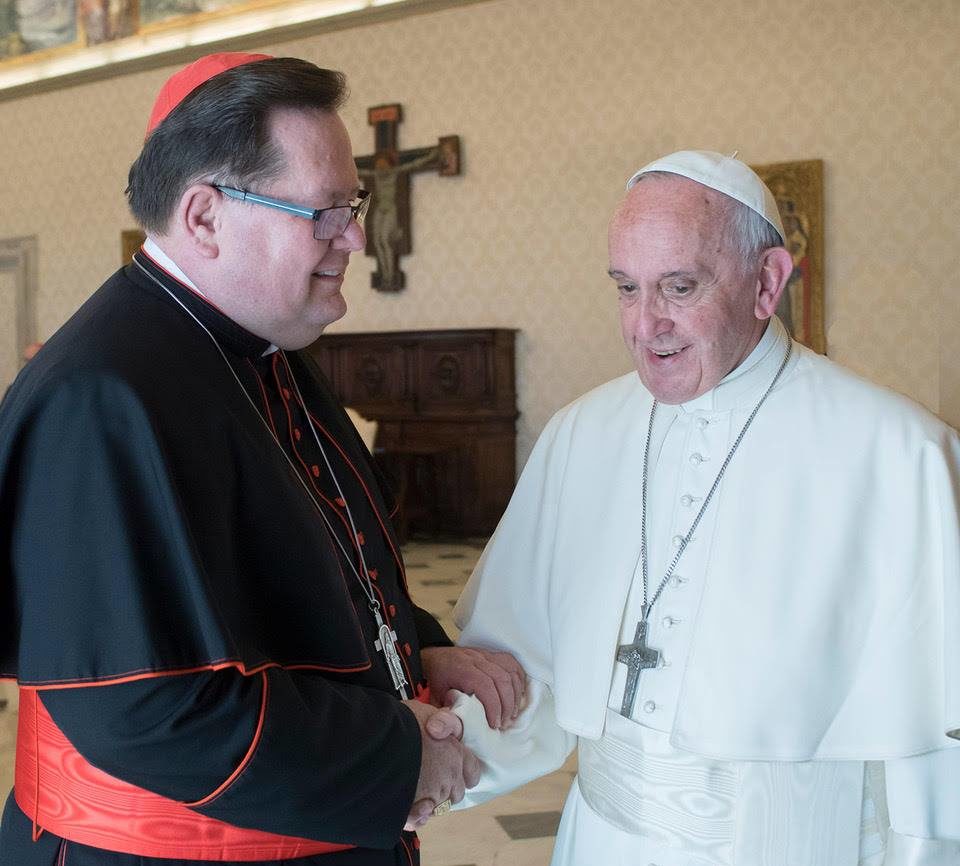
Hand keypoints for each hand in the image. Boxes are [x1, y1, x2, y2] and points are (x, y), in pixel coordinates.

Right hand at [402, 699, 479, 829]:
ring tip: (412, 792)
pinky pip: (419, 819)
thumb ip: (437, 722)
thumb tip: (438, 725)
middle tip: (427, 781)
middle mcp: (450, 775)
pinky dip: (414, 817)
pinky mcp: (416, 809)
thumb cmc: (400, 722)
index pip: (473, 771)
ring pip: (437, 807)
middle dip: (445, 790)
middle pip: (456, 793)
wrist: (377, 740)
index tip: (454, 773)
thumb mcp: (424, 712)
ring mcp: (434, 794)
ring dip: (428, 803)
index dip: (465, 774)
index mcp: (456, 752)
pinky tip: (406, 808)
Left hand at [421, 646, 525, 729]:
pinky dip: (519, 680)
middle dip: (506, 705)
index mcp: (461, 669)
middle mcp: (476, 659)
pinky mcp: (492, 655)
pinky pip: (512, 664)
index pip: (485, 685)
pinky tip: (517, 696)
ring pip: (509, 671)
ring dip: (514, 695)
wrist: (436, 658)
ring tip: (511, 714)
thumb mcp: (436, 698)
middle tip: (503, 724)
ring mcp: (485, 655)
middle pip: (501, 679)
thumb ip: (447, 713)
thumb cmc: (438, 681)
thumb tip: (454, 731)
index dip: (493, 706)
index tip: (494, 724)